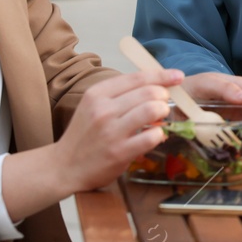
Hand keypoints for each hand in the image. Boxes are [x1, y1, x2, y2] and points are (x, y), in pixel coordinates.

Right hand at [51, 69, 178, 193]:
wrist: (63, 166)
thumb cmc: (84, 135)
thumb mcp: (94, 106)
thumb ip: (120, 95)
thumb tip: (155, 85)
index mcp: (97, 93)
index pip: (137, 77)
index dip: (162, 75)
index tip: (177, 76)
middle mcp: (103, 109)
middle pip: (149, 92)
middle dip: (163, 97)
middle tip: (162, 105)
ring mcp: (111, 131)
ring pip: (152, 110)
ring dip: (163, 113)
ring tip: (160, 119)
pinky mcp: (119, 152)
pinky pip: (152, 136)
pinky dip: (159, 134)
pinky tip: (155, 136)